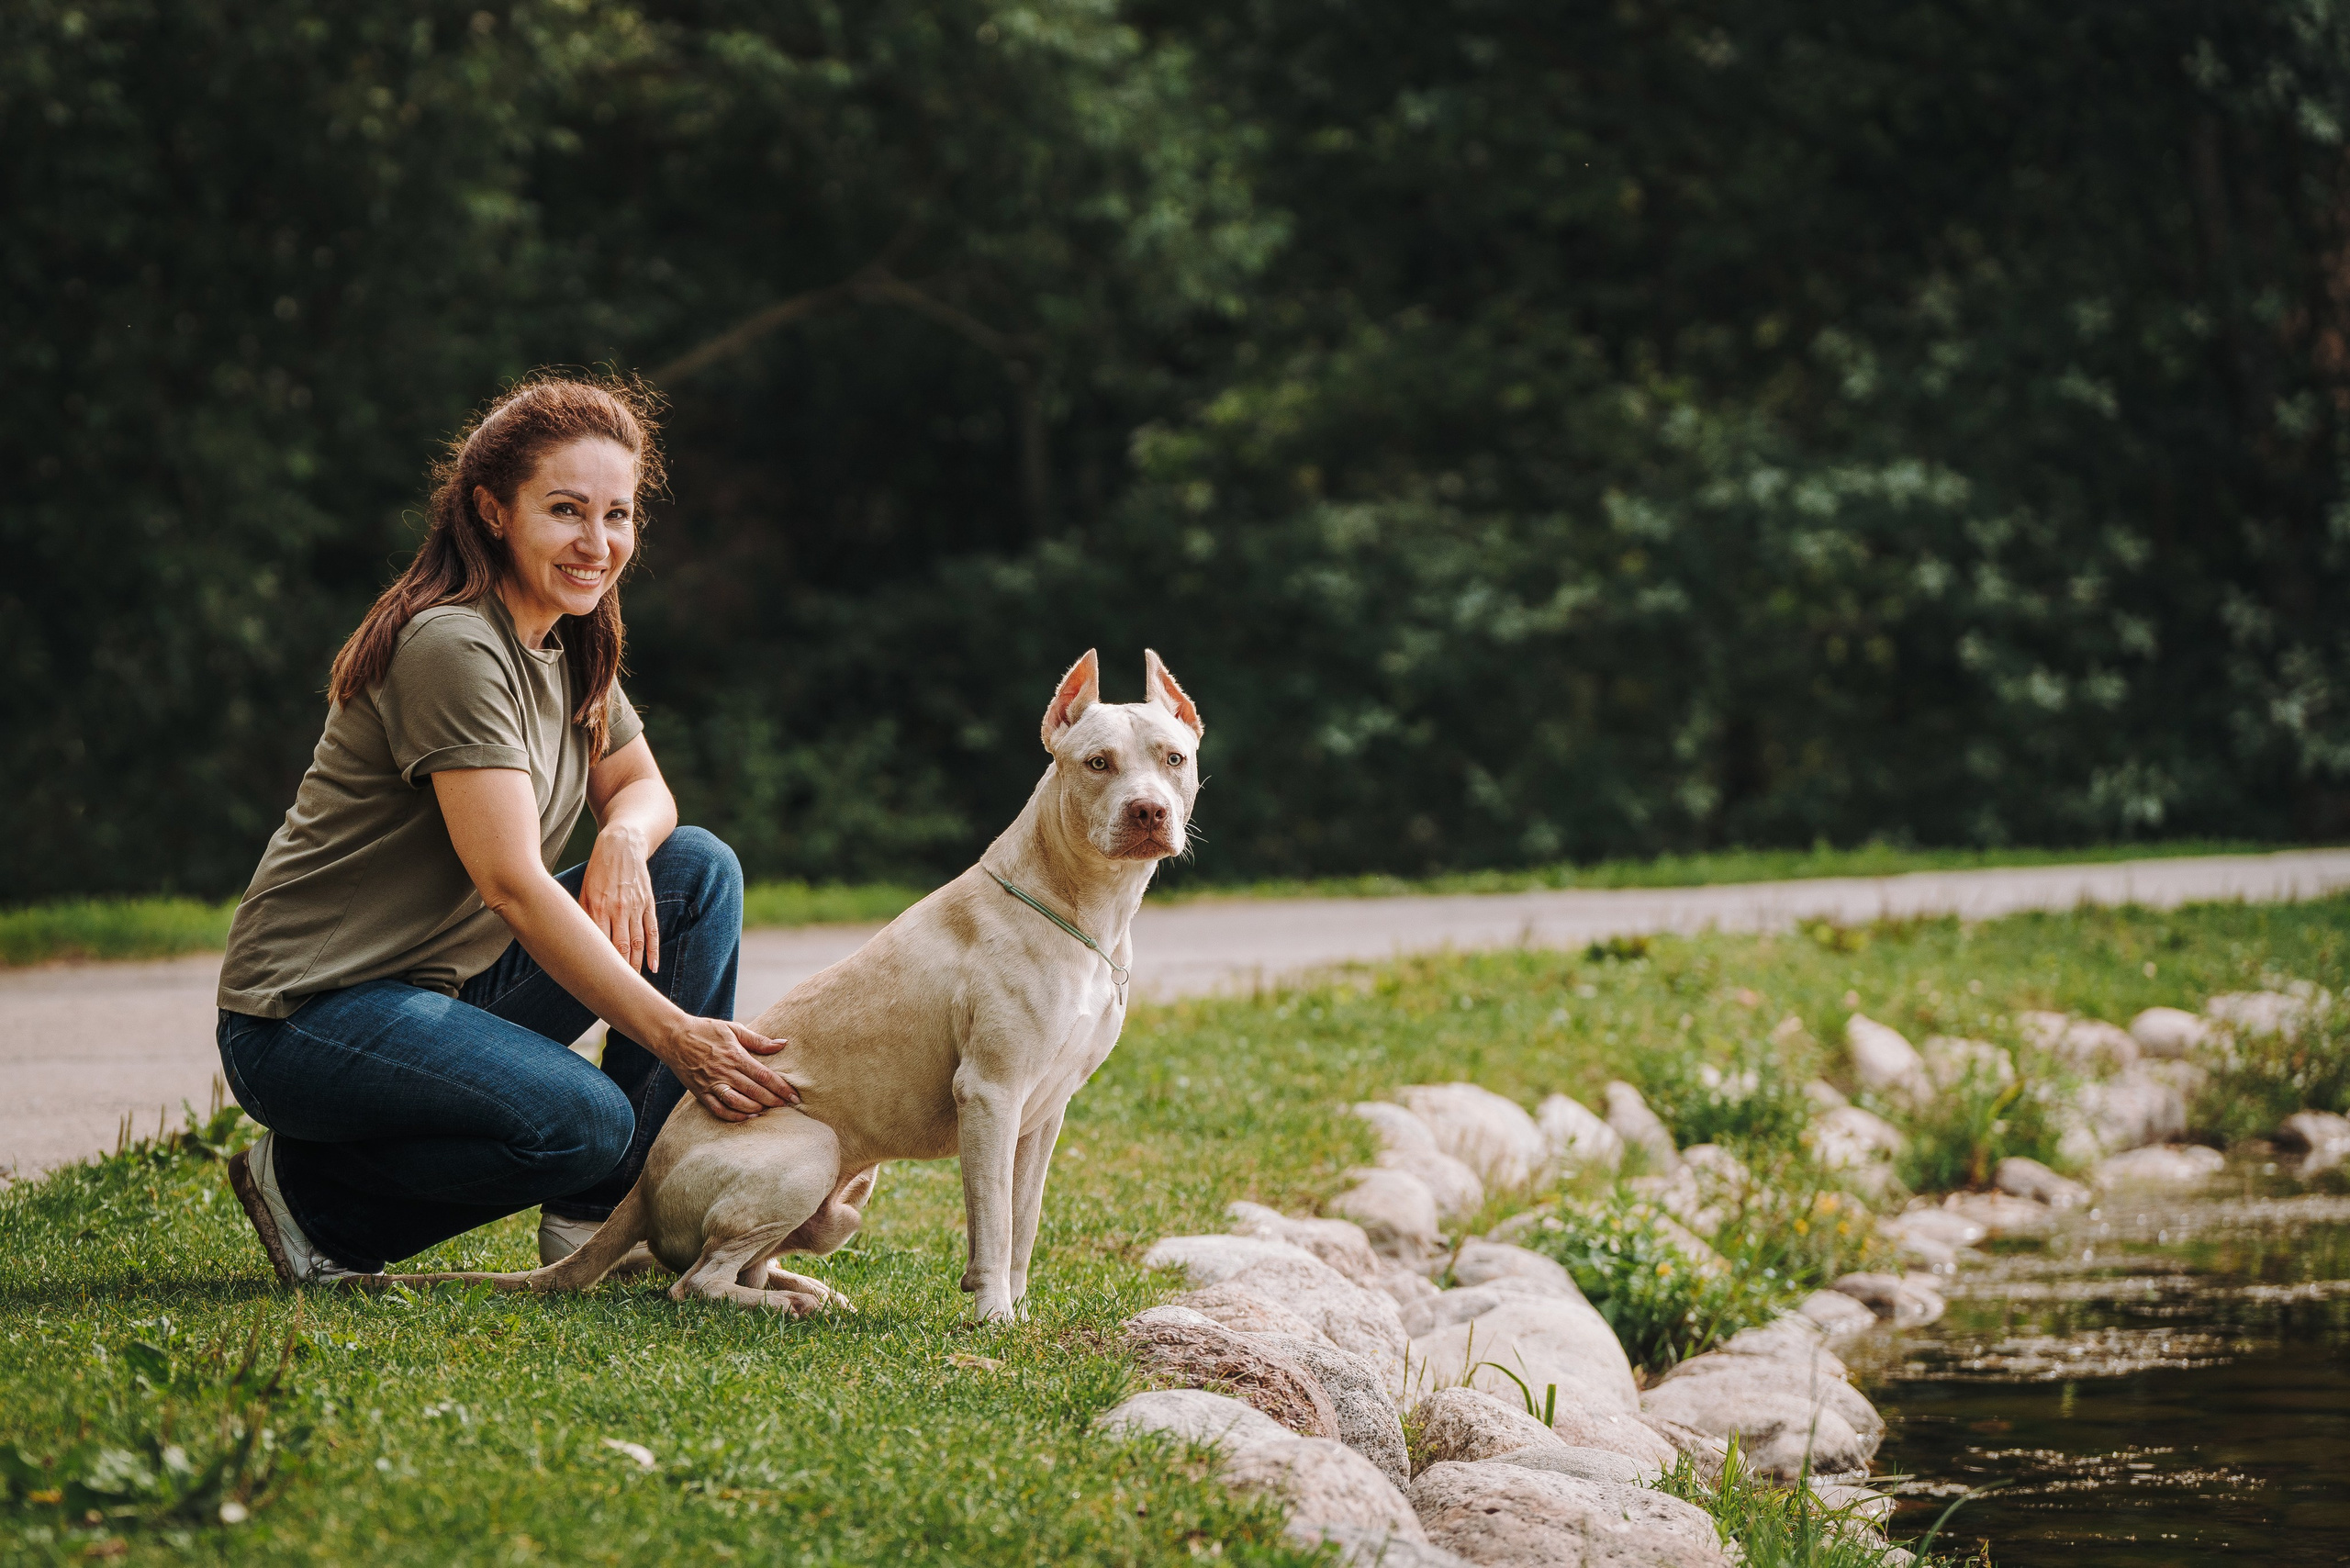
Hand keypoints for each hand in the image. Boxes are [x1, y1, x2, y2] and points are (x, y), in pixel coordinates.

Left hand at [582, 824, 659, 972]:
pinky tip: (653, 967)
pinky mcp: (648, 903)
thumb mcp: (584, 889)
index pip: (598, 943)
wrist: (623, 844)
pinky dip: (653, 951)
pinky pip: (652, 931)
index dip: (598, 963)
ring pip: (637, 943)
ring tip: (633, 985)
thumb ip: (582, 914)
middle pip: (620, 947)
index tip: (595, 982)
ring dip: (636, 966)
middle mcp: (618, 909)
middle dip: (618, 971)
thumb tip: (579, 939)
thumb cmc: (598, 869)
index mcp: (598, 906)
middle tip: (615, 991)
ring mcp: (636, 907)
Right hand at [664, 1016, 799, 1121]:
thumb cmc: (706, 1031)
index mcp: (735, 1055)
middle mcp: (725, 1072)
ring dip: (755, 1108)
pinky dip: (733, 1115)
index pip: (764, 1076)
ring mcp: (712, 1083)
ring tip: (769, 1111)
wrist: (674, 1037)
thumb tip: (782, 1043)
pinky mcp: (701, 1092)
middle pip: (754, 1091)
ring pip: (737, 1102)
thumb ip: (758, 1040)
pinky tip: (747, 1116)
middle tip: (789, 1107)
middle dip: (774, 1101)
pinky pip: (718, 1109)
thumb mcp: (734, 1029)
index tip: (794, 1096)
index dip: (781, 1087)